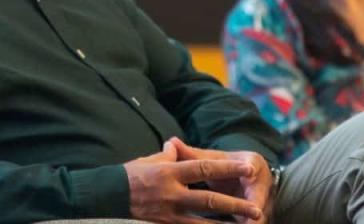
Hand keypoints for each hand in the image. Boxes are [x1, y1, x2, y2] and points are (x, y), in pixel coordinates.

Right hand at [124, 141, 263, 223]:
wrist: (106, 196)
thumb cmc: (129, 175)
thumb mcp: (150, 159)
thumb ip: (169, 155)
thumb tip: (178, 147)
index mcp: (170, 171)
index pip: (204, 167)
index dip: (228, 168)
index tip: (248, 167)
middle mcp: (172, 193)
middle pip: (210, 200)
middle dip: (235, 205)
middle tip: (257, 209)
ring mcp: (169, 213)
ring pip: (203, 222)